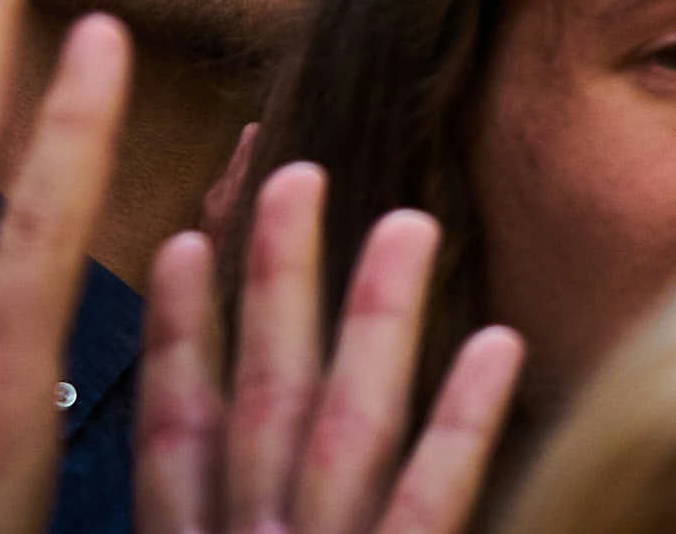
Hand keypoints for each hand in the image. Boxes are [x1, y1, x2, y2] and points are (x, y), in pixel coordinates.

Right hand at [139, 164, 523, 533]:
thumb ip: (219, 514)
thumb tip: (245, 453)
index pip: (177, 439)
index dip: (176, 339)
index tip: (181, 244)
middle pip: (264, 403)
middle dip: (277, 285)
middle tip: (298, 174)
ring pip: (347, 428)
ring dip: (377, 318)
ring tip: (412, 223)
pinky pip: (431, 504)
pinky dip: (461, 425)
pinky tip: (498, 345)